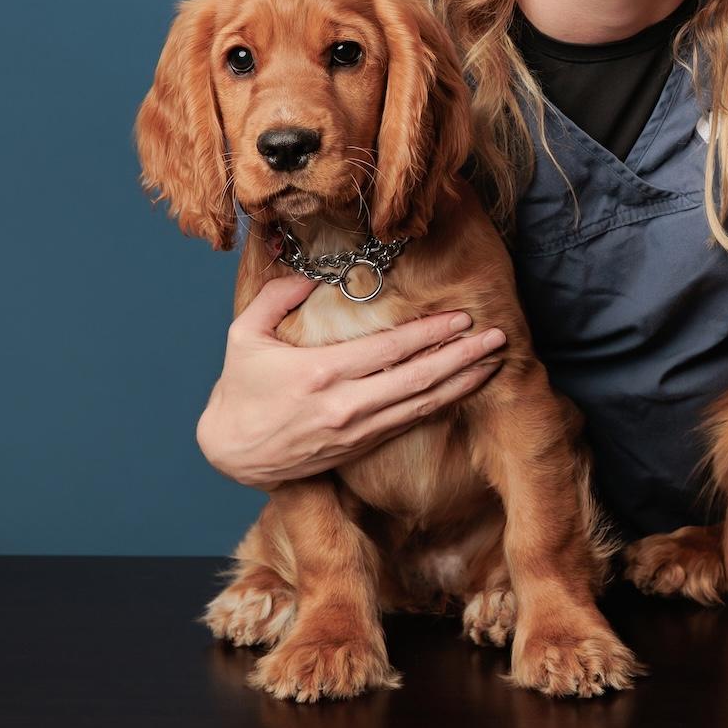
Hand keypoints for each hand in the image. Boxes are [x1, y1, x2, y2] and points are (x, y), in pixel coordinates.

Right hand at [194, 275, 506, 487]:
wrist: (230, 453)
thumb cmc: (238, 391)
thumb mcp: (242, 335)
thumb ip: (276, 298)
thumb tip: (311, 275)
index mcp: (321, 374)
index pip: (390, 351)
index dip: (430, 333)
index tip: (462, 317)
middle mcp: (346, 405)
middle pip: (418, 379)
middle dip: (463, 357)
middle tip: (497, 337)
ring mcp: (356, 431)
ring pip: (422, 405)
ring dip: (462, 383)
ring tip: (494, 362)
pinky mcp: (360, 447)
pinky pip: (409, 423)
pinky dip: (441, 405)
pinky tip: (463, 390)